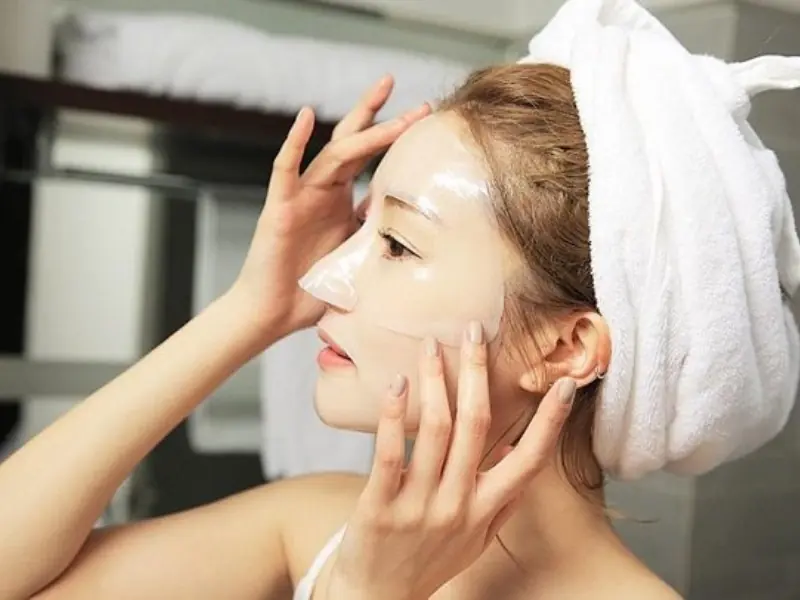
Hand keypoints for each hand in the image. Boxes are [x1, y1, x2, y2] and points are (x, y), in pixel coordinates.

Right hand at [231, 76, 430, 342]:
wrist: (274, 313)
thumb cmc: (312, 289)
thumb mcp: (357, 256)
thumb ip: (375, 232)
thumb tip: (407, 214)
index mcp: (340, 200)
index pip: (369, 159)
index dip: (392, 137)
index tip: (422, 117)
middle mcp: (322, 191)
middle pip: (352, 143)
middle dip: (376, 114)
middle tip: (397, 85)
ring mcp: (300, 196)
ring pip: (332, 154)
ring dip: (359, 127)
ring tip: (382, 99)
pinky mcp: (280, 208)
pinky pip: (285, 170)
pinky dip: (294, 143)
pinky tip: (306, 118)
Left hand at [324, 325, 575, 599]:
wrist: (378, 597)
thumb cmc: (431, 559)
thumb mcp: (478, 537)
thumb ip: (501, 498)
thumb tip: (518, 451)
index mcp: (487, 508)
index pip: (529, 459)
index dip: (549, 420)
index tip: (565, 382)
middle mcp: (460, 505)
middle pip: (477, 426)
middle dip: (478, 372)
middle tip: (475, 330)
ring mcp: (419, 507)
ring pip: (436, 431)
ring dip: (436, 381)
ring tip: (431, 346)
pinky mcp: (380, 508)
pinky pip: (389, 454)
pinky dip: (394, 415)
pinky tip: (397, 384)